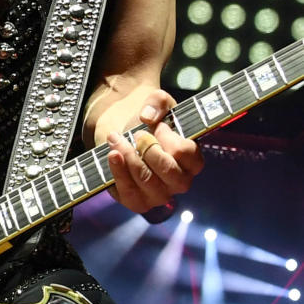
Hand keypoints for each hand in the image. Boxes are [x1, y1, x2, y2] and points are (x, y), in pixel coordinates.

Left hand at [101, 90, 202, 213]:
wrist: (121, 131)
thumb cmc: (147, 121)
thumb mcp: (157, 103)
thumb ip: (158, 102)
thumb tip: (147, 117)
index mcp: (192, 160)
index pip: (187, 154)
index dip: (169, 138)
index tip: (157, 126)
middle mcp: (179, 181)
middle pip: (169, 172)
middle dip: (148, 149)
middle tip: (136, 134)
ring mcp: (159, 194)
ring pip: (148, 182)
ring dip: (130, 157)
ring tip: (116, 138)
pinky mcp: (137, 201)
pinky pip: (130, 194)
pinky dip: (119, 173)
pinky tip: (112, 155)